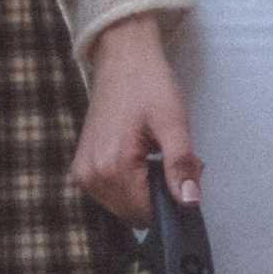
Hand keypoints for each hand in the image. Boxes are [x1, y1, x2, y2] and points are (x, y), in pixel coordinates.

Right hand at [72, 14, 201, 225]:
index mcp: (112, 166)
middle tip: (171, 159)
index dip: (173, 200)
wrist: (123, 59)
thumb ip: (180, 165)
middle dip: (158, 196)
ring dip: (144, 191)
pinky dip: (131, 184)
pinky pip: (112, 194)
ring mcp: (84, 173)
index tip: (184, 173)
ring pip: (123, 207)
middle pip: (134, 214)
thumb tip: (189, 201)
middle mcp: (91, 175)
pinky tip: (139, 159)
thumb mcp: (173, 123)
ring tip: (154, 156)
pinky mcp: (84, 167)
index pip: (146, 213)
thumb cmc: (148, 84)